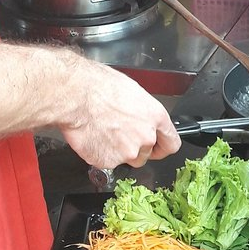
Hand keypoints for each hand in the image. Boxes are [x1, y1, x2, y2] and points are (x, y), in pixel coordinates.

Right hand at [59, 62, 180, 168]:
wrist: (76, 96)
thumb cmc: (100, 87)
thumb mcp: (131, 92)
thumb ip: (141, 112)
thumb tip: (137, 117)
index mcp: (155, 117)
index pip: (171, 143)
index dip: (162, 148)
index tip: (157, 148)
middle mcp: (146, 137)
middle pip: (146, 154)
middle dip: (134, 148)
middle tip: (117, 134)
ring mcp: (128, 152)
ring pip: (127, 160)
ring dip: (118, 152)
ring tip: (103, 132)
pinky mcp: (109, 161)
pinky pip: (106, 162)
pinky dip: (99, 153)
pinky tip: (93, 137)